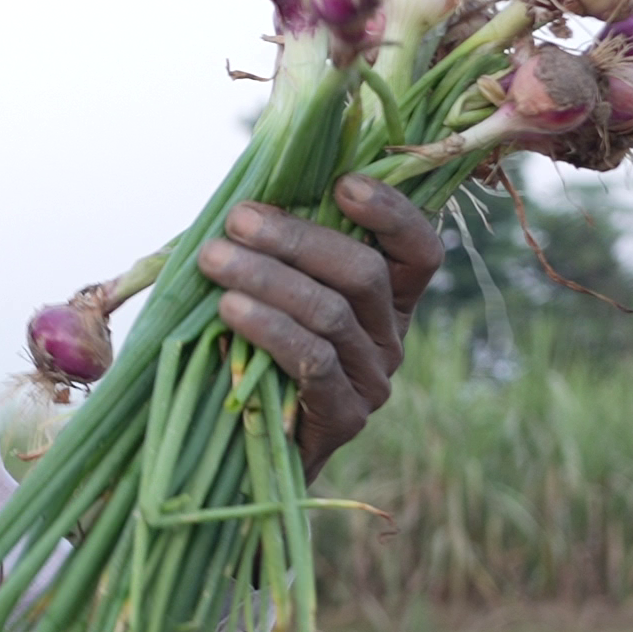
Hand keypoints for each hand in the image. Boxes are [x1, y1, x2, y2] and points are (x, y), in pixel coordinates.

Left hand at [193, 174, 442, 475]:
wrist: (242, 448)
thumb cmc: (250, 351)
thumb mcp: (269, 292)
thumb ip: (274, 249)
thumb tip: (249, 194)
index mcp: (387, 299)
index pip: (417, 251)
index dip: (390, 214)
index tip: (343, 183)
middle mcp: (390, 338)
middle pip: (364, 274)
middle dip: (297, 239)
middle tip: (238, 220)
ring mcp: (372, 381)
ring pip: (331, 314)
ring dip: (268, 279)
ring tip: (215, 260)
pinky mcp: (345, 418)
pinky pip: (313, 362)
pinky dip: (269, 328)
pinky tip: (229, 309)